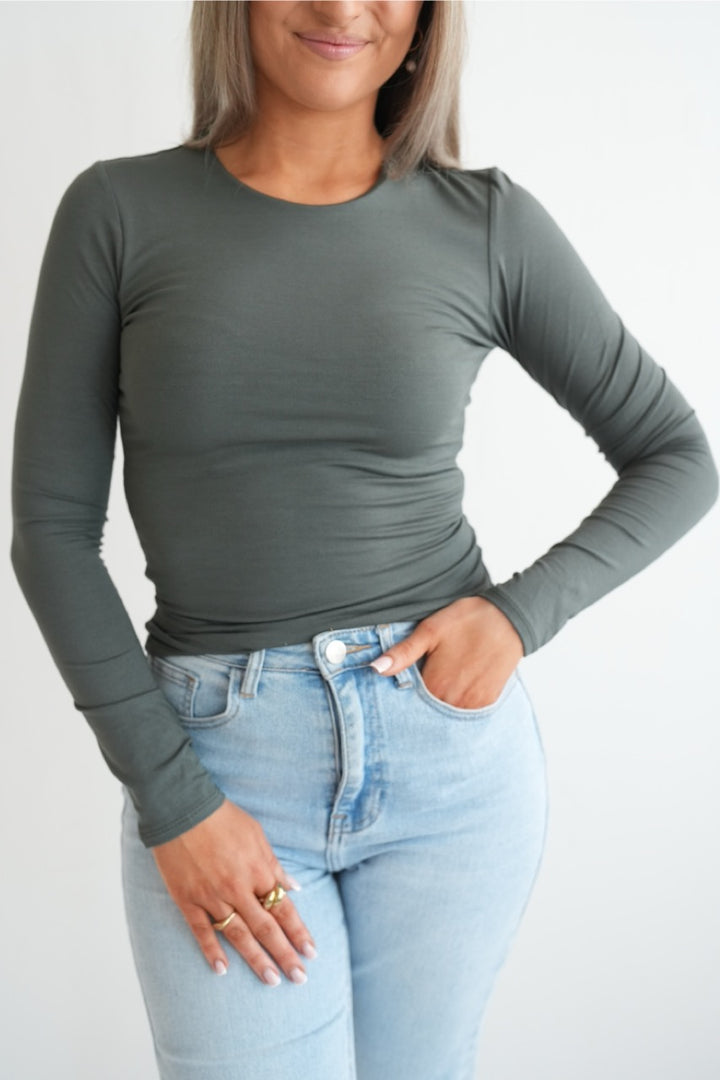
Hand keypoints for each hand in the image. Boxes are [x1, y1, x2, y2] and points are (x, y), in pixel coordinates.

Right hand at [150, 798, 316, 985]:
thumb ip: (274, 865)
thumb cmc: (223, 818)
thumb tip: (294, 888)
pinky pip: (201, 931)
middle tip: (299, 978)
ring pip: (238, 935)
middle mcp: (237, 888)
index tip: (311, 952)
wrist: (182, 808)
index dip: (299, 932)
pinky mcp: (187, 899)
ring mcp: (211, 896)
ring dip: (256, 960)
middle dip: (285, 954)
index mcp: (258, 870)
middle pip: (266, 928)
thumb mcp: (257, 835)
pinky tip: (222, 970)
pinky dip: (211, 951)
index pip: (284, 909)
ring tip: (271, 980)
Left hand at [370, 596, 523, 709]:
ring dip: (437, 705)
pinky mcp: (487, 702)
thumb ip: (402, 653)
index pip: (407, 704)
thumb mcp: (429, 631)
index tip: (398, 688)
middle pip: (426, 712)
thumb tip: (374, 668)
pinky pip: (464, 713)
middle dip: (418, 703)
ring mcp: (472, 705)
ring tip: (439, 682)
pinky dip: (456, 705)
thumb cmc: (467, 621)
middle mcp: (452, 701)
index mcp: (435, 685)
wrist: (509, 619)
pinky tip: (453, 688)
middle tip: (423, 679)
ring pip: (445, 714)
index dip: (401, 696)